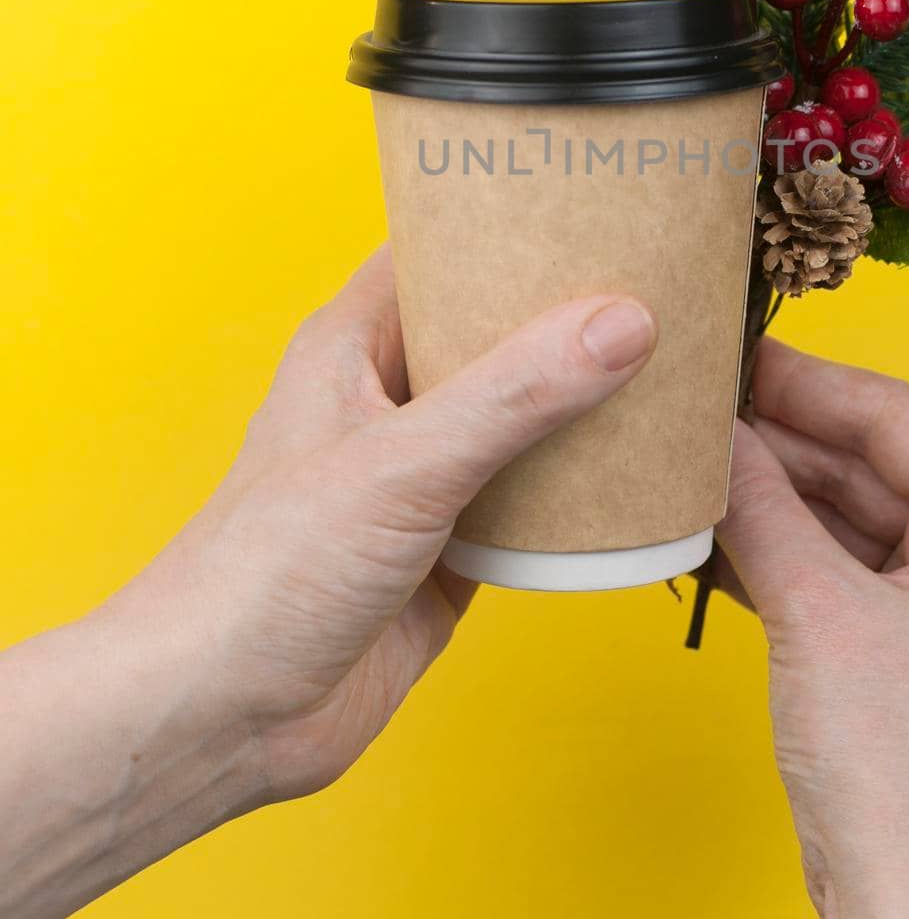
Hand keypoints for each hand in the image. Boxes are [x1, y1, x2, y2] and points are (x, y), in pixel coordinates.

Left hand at [0, 249, 655, 918]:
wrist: (225, 719)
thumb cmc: (261, 576)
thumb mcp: (400, 465)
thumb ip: (513, 394)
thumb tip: (619, 324)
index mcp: (356, 344)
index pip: (442, 248)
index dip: (512, 220)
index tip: (597, 199)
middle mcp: (394, 398)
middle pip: (499, 330)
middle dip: (572, 311)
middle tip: (662, 280)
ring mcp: (427, 474)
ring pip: (527, 415)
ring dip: (588, 401)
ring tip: (674, 363)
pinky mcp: (456, 546)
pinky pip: (537, 499)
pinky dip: (585, 489)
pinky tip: (642, 472)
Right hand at [715, 340, 908, 918]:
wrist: (907, 902)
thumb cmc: (904, 771)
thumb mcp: (818, 612)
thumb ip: (761, 506)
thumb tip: (713, 433)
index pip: (897, 417)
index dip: (808, 383)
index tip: (739, 354)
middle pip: (865, 462)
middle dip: (778, 443)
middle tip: (697, 409)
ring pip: (841, 513)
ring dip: (767, 496)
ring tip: (690, 463)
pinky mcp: (900, 640)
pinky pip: (831, 564)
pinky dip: (772, 548)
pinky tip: (708, 527)